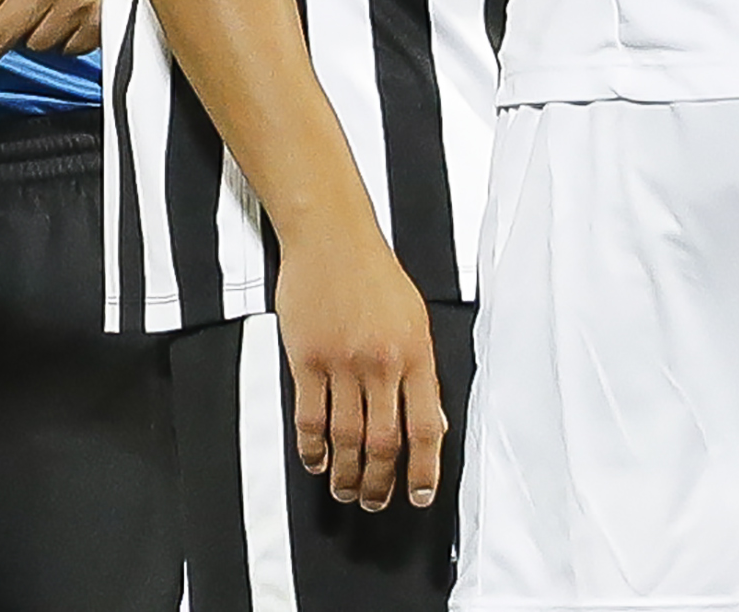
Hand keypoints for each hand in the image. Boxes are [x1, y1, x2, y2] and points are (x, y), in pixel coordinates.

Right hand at [276, 220, 446, 513]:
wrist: (330, 236)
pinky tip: (315, 460)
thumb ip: (423, 372)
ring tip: (346, 489)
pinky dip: (312, 448)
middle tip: (375, 501)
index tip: (421, 495)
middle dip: (381, 483)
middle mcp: (381, 363)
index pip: (426, 428)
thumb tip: (432, 421)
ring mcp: (342, 363)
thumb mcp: (415, 319)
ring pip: (347, 438)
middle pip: (385, 442)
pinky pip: (310, 418)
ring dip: (347, 474)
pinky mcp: (306, 359)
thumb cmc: (372, 272)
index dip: (424, 470)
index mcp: (415, 354)